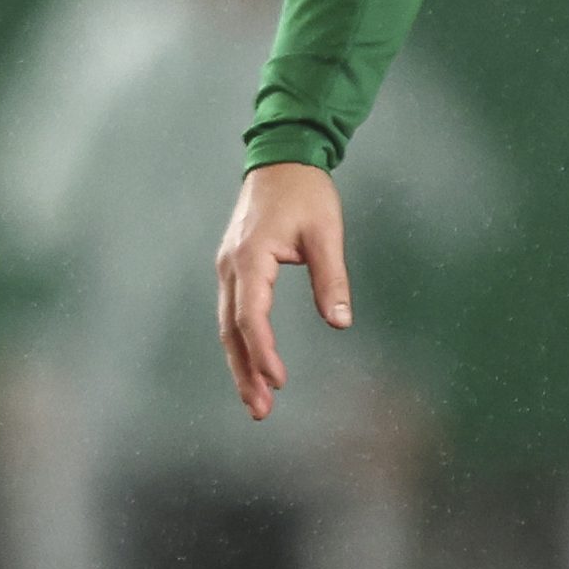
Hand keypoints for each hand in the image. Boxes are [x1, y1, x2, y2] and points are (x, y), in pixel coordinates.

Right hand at [215, 162, 351, 420]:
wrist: (281, 158)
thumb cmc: (306, 192)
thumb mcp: (326, 233)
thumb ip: (331, 278)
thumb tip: (340, 321)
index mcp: (251, 257)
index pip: (252, 316)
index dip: (264, 352)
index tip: (281, 380)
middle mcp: (231, 266)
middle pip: (231, 330)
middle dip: (245, 372)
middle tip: (260, 409)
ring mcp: (228, 267)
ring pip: (228, 325)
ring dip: (241, 363)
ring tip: (256, 400)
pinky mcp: (234, 267)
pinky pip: (233, 312)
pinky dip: (241, 342)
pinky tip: (252, 364)